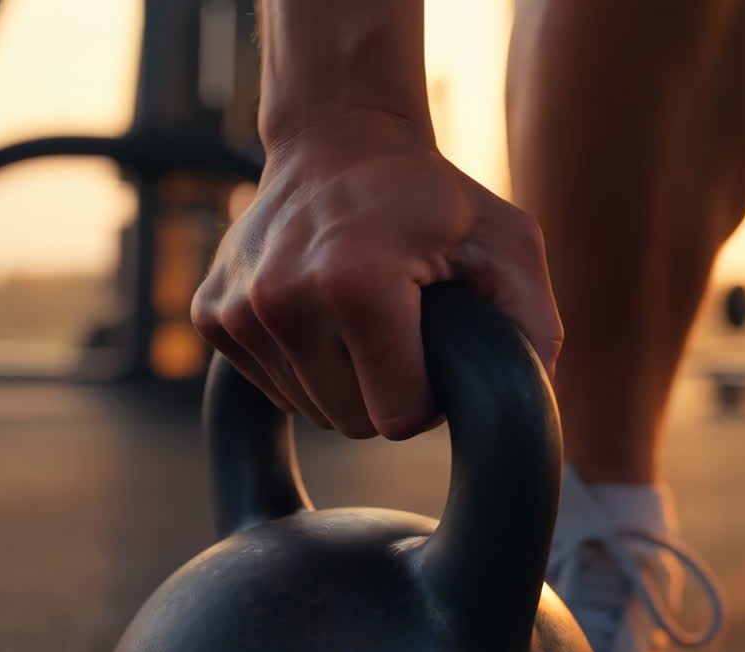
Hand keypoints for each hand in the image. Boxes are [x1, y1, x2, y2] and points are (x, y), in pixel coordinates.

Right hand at [192, 114, 561, 439]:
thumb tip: (520, 408)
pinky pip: (272, 388)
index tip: (433, 348)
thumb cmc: (430, 195)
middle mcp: (281, 302)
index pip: (396, 418)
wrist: (337, 136)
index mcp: (355, 285)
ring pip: (309, 410)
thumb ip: (532, 328)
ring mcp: (236, 311)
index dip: (427, 396)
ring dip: (343, 380)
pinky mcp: (211, 316)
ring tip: (361, 314)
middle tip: (402, 331)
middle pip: (350, 422)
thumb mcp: (507, 242)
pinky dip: (304, 365)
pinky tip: (320, 312)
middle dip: (386, 392)